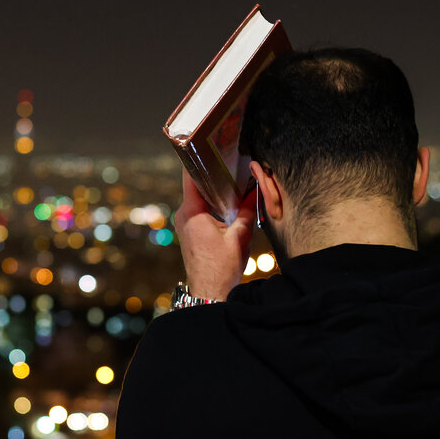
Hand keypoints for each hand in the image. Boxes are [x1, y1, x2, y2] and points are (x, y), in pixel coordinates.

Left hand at [174, 171, 256, 300]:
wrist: (210, 294)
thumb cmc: (222, 268)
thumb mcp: (240, 236)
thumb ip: (247, 210)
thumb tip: (256, 189)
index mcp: (192, 212)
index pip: (191, 177)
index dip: (198, 159)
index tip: (207, 144)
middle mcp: (183, 215)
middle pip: (196, 186)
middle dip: (212, 173)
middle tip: (229, 158)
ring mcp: (185, 224)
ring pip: (199, 198)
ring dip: (213, 190)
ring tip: (232, 176)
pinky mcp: (190, 232)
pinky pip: (200, 210)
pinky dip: (212, 203)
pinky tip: (227, 200)